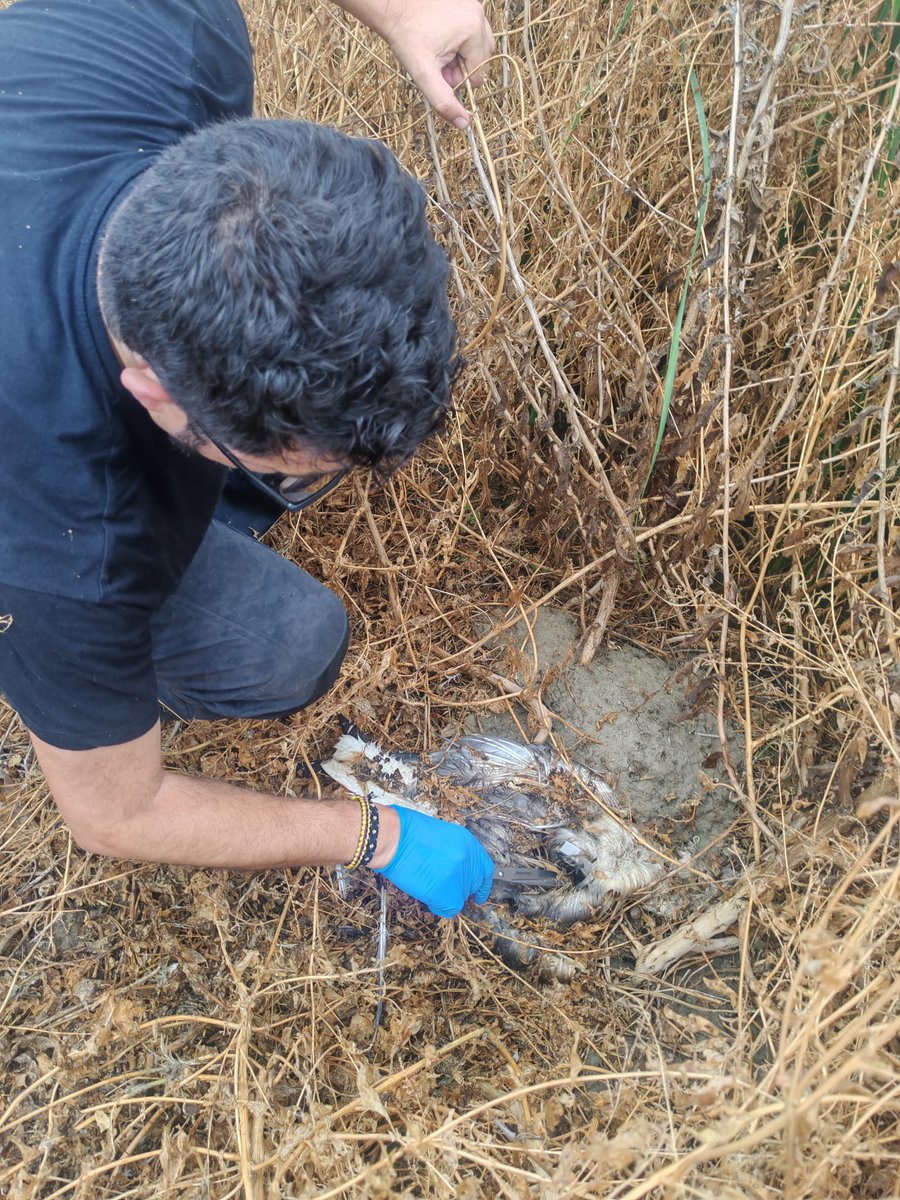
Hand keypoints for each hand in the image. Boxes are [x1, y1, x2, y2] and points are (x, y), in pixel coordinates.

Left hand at [339, 0, 494, 128]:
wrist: (393, 6)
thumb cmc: (406, 38)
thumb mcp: (424, 75)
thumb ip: (444, 101)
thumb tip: (464, 125)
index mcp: (474, 31)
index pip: (478, 75)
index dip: (457, 80)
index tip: (438, 71)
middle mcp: (479, 16)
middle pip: (481, 60)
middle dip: (460, 66)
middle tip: (437, 60)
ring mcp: (475, 6)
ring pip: (478, 46)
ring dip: (461, 54)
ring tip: (439, 49)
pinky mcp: (468, 3)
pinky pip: (473, 31)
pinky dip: (460, 39)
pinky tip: (441, 36)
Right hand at [376, 805, 493, 916]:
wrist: (396, 839)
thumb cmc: (410, 834)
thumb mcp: (443, 836)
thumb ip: (455, 853)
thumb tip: (454, 871)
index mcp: (470, 844)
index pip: (486, 869)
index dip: (483, 884)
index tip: (479, 893)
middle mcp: (469, 861)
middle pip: (473, 885)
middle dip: (459, 889)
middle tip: (445, 889)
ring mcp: (460, 878)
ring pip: (460, 898)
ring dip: (446, 895)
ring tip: (428, 884)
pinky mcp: (448, 894)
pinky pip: (450, 909)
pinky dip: (439, 907)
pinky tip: (428, 896)